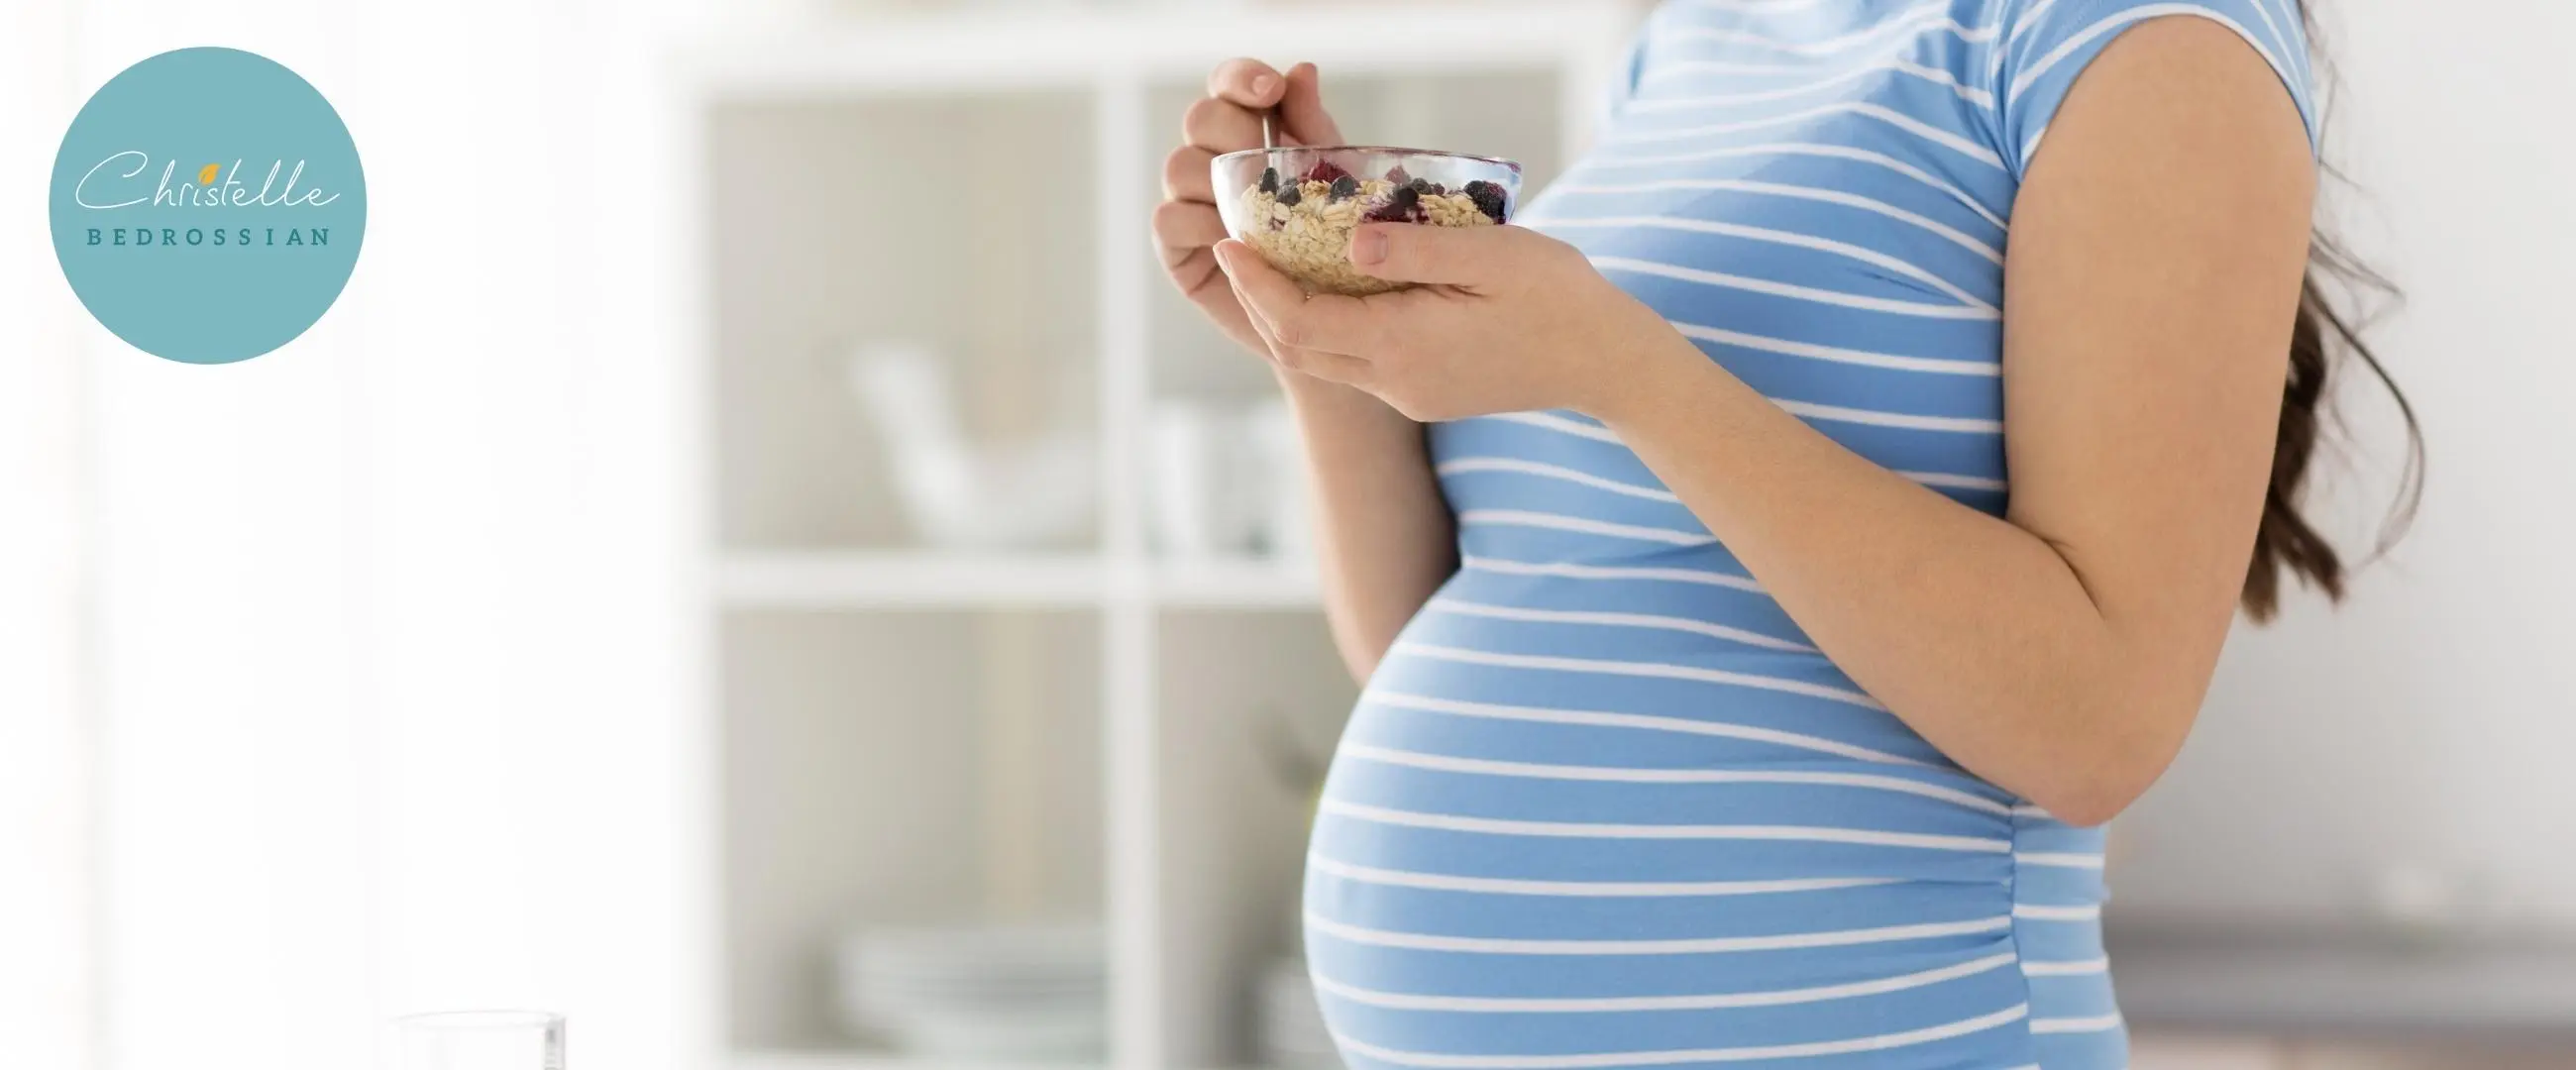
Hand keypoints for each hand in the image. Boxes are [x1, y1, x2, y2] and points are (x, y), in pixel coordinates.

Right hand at [1154, 59, 1342, 357]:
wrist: (1328, 316)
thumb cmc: (1334, 242)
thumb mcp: (1334, 179)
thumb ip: (1313, 126)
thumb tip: (1302, 69)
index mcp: (1248, 130)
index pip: (1228, 85)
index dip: (1241, 78)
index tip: (1271, 90)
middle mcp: (1211, 158)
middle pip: (1200, 117)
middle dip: (1235, 132)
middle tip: (1269, 163)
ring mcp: (1189, 202)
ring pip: (1179, 165)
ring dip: (1217, 182)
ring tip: (1259, 210)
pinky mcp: (1176, 248)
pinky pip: (1168, 220)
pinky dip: (1199, 225)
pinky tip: (1234, 241)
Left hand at [1212, 222, 1688, 422]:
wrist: (1605, 363)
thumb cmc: (1557, 297)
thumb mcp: (1491, 254)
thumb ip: (1413, 249)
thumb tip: (1345, 243)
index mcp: (1404, 345)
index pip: (1297, 324)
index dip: (1254, 285)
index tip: (1230, 242)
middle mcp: (1395, 380)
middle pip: (1295, 349)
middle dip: (1259, 300)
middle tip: (1239, 245)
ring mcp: (1408, 394)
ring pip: (1321, 361)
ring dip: (1288, 316)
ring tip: (1272, 262)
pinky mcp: (1423, 394)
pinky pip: (1354, 363)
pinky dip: (1327, 327)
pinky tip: (1332, 288)